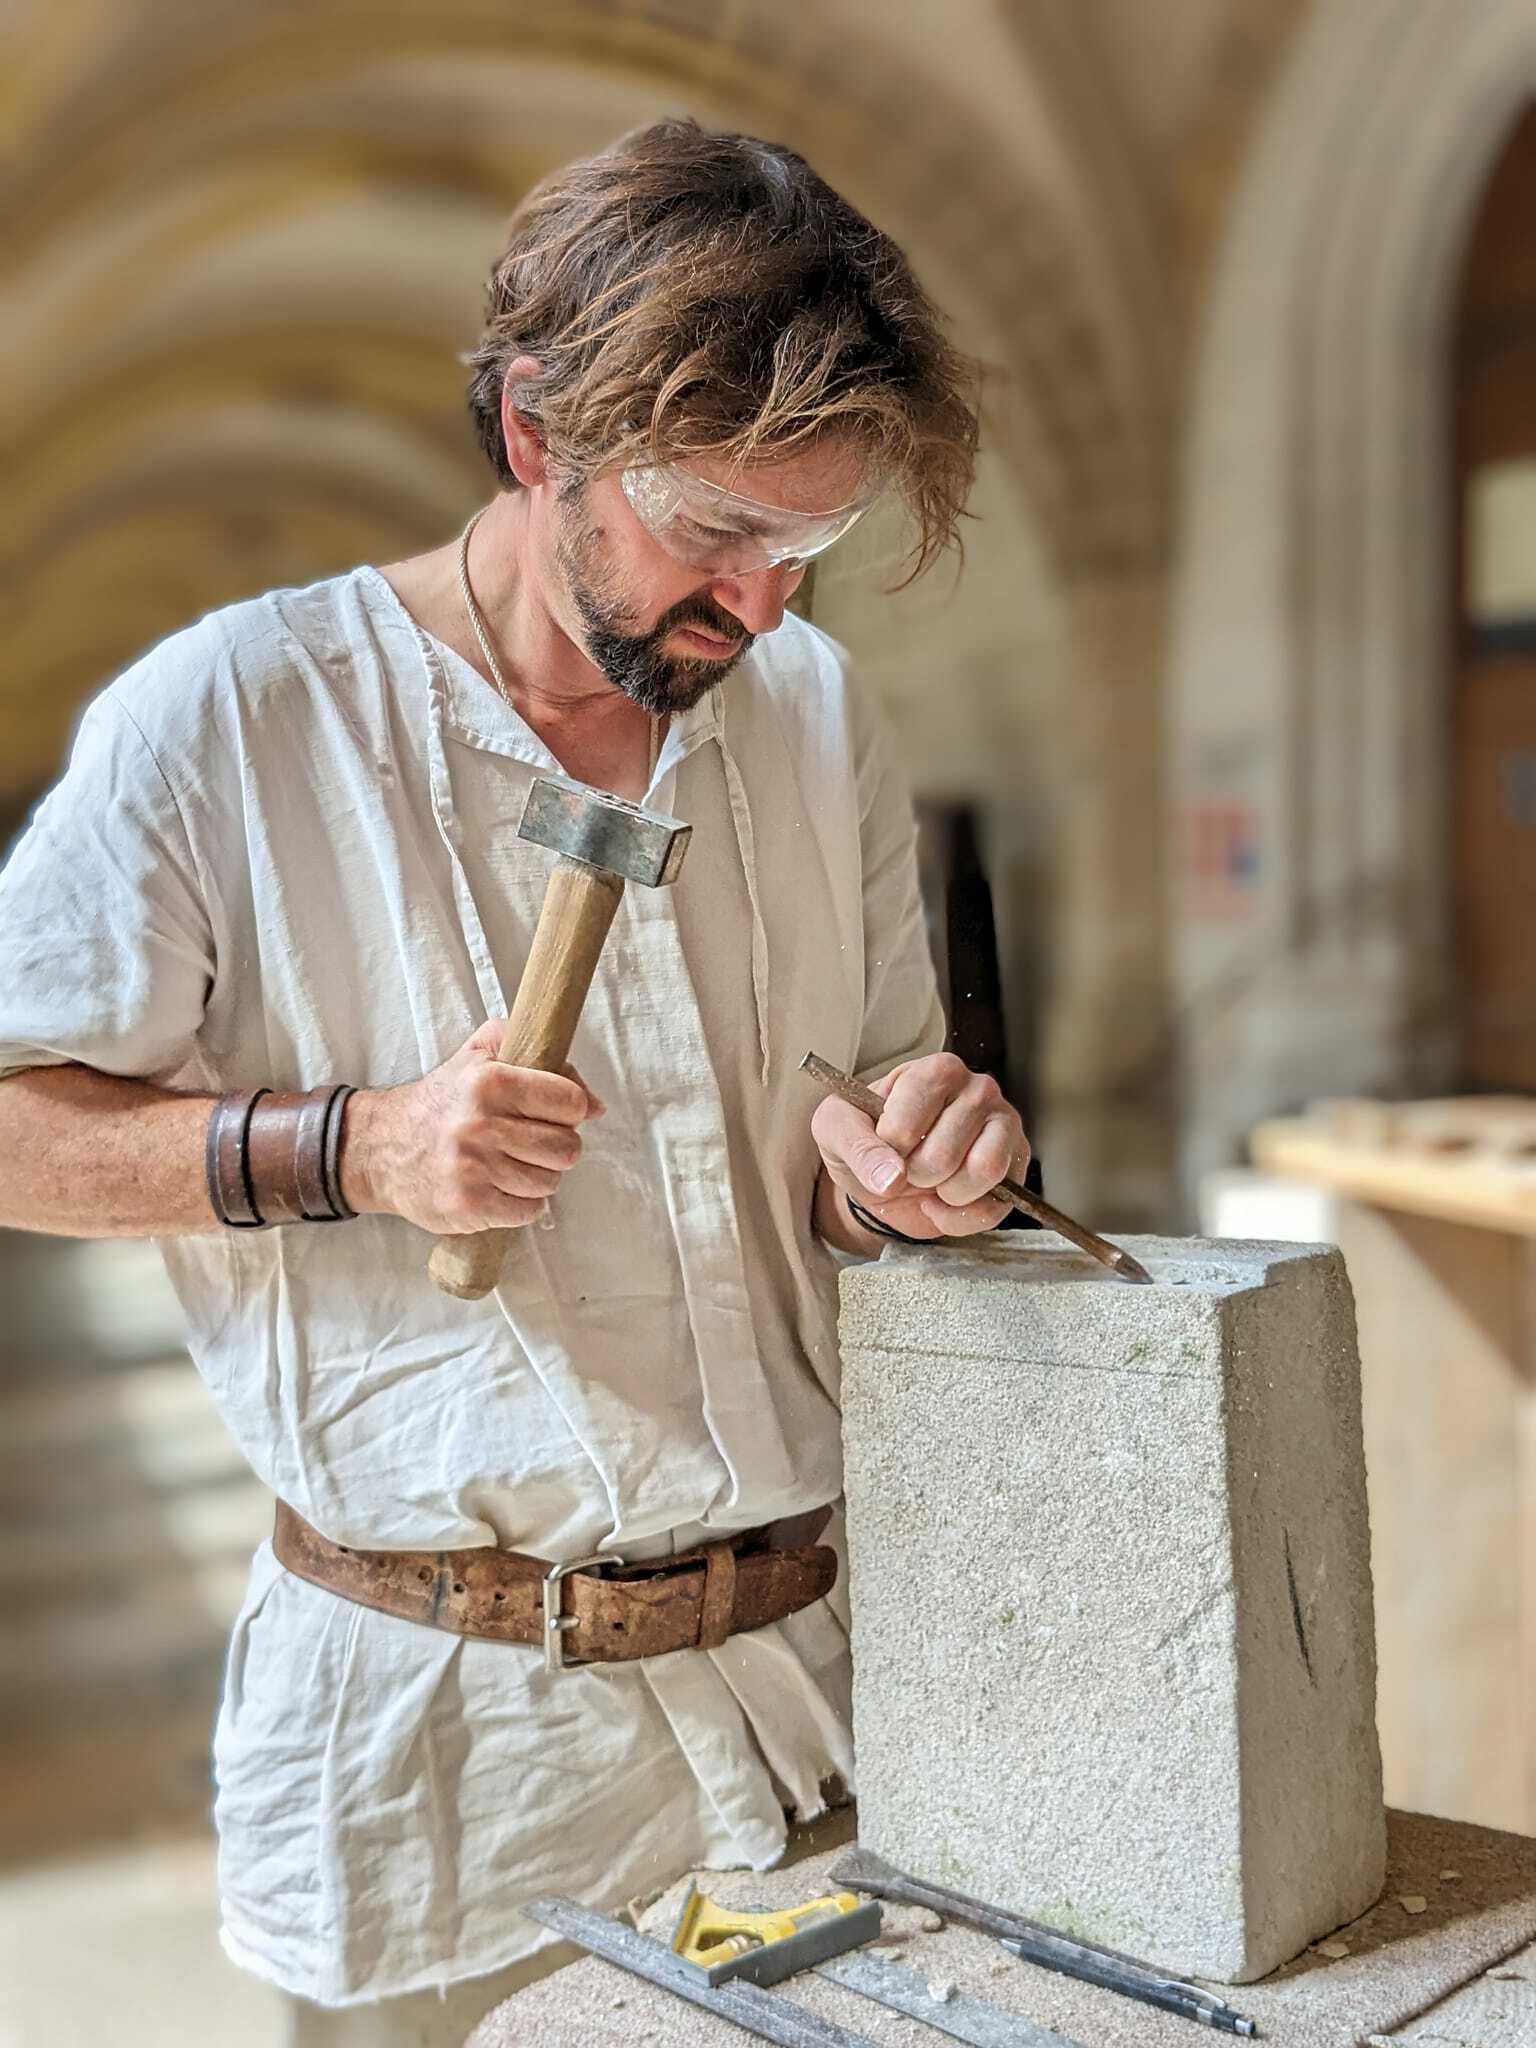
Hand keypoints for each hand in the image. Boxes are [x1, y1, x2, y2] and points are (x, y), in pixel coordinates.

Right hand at [339, 1019, 604, 1233]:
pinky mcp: (470, 1206)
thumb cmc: (443, 1101)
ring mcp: (474, 1168)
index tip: (550, 1113)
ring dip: (538, 1177)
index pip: (570, 1101)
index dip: (569, 1109)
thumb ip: (541, 1055)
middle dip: (557, 1148)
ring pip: (550, 1182)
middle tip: (531, 1144)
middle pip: (567, 1148)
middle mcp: (481, 1124)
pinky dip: (521, 1204)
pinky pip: (529, 1212)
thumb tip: (594, 1104)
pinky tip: (498, 1187)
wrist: (382, 1148)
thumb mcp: (480, 1053)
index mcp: (490, 1080)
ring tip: (510, 1165)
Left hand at [811, 1051, 1028, 1241]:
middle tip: (907, 1168)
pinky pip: (996, 1205)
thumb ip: (855, 1144)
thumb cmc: (863, 1139)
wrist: (885, 1176)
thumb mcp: (836, 1130)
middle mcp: (978, 1090)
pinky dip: (959, 1217)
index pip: (917, 1109)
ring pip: (984, 1171)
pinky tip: (942, 1204)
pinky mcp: (1016, 1165)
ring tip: (929, 1184)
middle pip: (946, 1150)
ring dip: (944, 1194)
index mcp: (935, 1071)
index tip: (884, 1144)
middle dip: (915, 1175)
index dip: (892, 1141)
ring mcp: (1004, 1126)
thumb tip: (891, 1176)